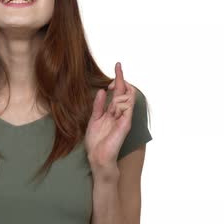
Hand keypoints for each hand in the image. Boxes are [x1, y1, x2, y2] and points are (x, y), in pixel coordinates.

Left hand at [85, 62, 135, 181]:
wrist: (98, 157)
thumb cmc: (96, 142)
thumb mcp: (94, 119)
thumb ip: (98, 105)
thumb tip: (100, 91)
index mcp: (111, 112)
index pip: (116, 93)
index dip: (116, 81)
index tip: (114, 69)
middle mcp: (119, 114)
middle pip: (122, 92)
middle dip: (120, 78)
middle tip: (118, 65)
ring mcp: (124, 118)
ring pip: (127, 97)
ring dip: (122, 86)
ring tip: (117, 77)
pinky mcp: (125, 124)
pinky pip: (129, 108)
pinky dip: (126, 98)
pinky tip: (122, 89)